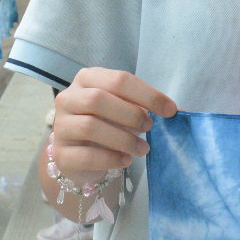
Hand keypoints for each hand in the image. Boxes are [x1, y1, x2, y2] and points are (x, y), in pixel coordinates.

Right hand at [51, 68, 176, 175]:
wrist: (80, 155)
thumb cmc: (106, 124)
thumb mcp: (125, 109)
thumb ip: (145, 107)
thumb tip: (178, 111)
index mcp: (87, 79)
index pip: (118, 79)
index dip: (147, 95)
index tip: (170, 110)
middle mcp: (68, 98)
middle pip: (98, 99)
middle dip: (131, 114)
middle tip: (149, 127)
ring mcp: (61, 126)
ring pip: (90, 127)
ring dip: (124, 139)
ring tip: (143, 148)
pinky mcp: (61, 154)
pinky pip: (86, 155)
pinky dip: (111, 159)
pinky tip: (126, 160)